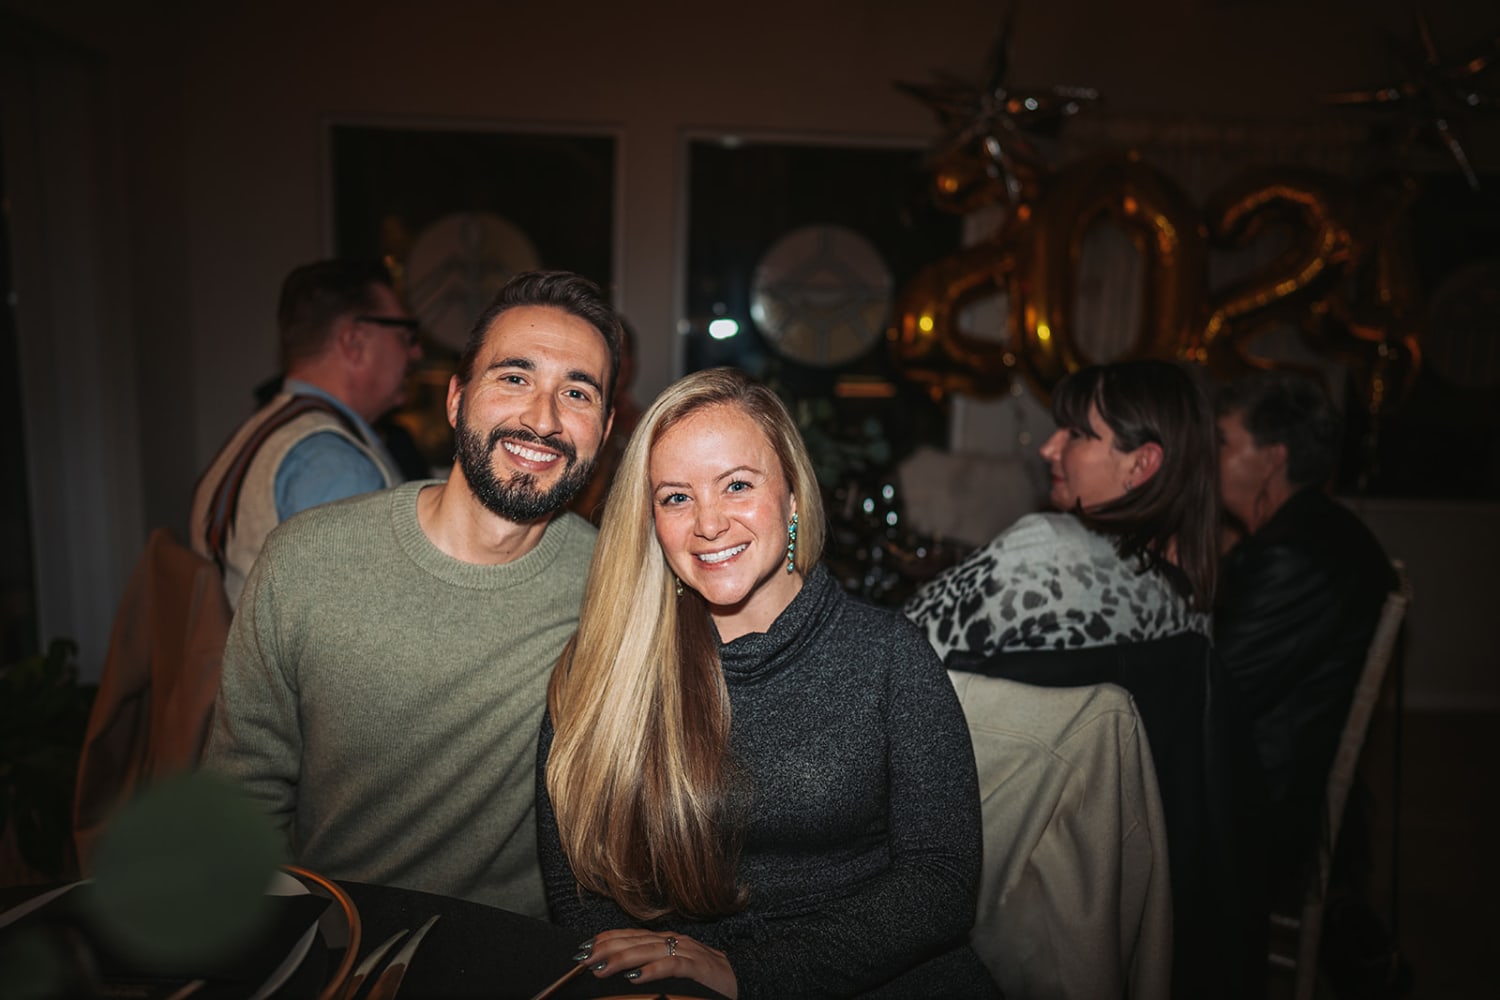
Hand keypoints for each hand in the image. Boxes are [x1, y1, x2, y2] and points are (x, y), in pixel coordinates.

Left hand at [578, 928, 737, 998]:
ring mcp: (687, 951)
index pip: (631, 934)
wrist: (744, 977)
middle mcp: (674, 941)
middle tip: (583, 958)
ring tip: (600, 967)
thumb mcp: (675, 968)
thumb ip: (653, 965)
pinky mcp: (699, 967)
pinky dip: (653, 970)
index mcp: (667, 940)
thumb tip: (625, 972)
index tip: (584, 946)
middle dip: (607, 948)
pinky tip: (635, 977)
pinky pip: (673, 966)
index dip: (607, 938)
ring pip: (649, 951)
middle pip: (635, 940)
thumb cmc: (706, 977)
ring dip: (622, 958)